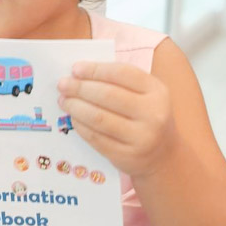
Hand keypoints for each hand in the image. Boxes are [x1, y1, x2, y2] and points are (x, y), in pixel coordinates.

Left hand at [56, 61, 179, 177]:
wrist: (163, 155)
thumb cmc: (147, 117)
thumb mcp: (145, 95)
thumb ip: (120, 82)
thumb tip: (80, 74)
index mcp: (157, 91)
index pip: (122, 73)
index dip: (95, 70)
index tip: (75, 69)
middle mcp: (152, 114)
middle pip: (107, 95)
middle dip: (80, 88)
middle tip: (63, 84)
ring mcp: (140, 137)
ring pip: (98, 118)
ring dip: (76, 107)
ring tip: (64, 100)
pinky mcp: (126, 155)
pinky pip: (95, 138)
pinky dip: (80, 125)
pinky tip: (73, 118)